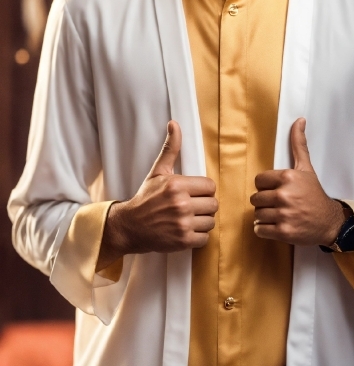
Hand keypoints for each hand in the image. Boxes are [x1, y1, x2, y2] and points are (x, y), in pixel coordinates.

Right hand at [97, 121, 217, 268]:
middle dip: (204, 206)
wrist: (129, 226)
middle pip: (213, 204)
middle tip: (192, 207)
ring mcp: (182, 223)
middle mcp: (181, 204)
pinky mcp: (183, 241)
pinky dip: (198, 237)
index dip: (204, 190)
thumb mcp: (157, 172)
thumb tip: (174, 124)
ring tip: (188, 219)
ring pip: (211, 221)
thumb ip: (170, 149)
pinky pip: (205, 238)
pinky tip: (186, 231)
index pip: (210, 186)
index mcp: (177, 185)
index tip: (194, 194)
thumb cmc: (145, 198)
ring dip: (202, 221)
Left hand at [250, 118, 343, 245]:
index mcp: (287, 177)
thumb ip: (298, 144)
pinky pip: (260, 229)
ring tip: (278, 215)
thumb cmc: (314, 193)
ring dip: (265, 216)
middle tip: (278, 204)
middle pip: (256, 198)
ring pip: (257, 214)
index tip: (276, 190)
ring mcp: (284, 214)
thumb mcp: (306, 168)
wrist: (329, 221)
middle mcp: (285, 195)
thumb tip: (299, 120)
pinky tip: (276, 225)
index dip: (265, 187)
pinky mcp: (283, 232)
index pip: (258, 181)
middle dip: (265, 202)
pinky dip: (264, 230)